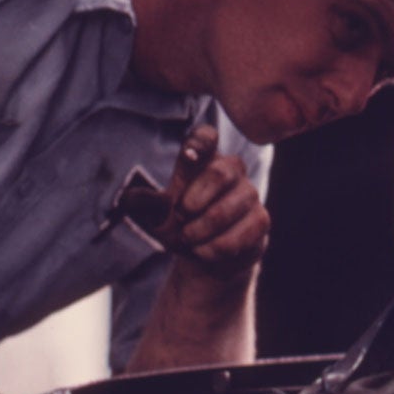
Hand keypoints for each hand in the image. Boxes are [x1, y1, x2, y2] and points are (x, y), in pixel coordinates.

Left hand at [154, 125, 268, 283]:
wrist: (203, 257)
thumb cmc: (180, 225)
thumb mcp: (158, 216)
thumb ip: (146, 205)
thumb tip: (133, 198)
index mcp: (203, 159)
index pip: (206, 136)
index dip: (200, 143)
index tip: (188, 156)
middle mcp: (231, 170)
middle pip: (221, 172)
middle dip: (196, 198)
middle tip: (181, 215)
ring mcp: (249, 194)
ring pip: (231, 206)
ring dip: (204, 228)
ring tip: (189, 239)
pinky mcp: (260, 220)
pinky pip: (245, 231)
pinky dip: (219, 246)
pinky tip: (204, 251)